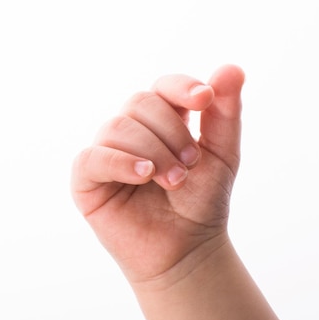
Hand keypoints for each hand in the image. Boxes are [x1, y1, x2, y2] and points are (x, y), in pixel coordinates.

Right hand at [71, 65, 244, 284]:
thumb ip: (226, 113)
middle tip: (191, 163)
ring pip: (118, 126)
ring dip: (152, 151)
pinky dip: (119, 161)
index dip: (181, 87)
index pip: (163, 87)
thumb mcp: (222, 155)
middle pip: (140, 103)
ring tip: (173, 180)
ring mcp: (107, 153)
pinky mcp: (87, 179)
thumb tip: (231, 68)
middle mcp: (131, 131)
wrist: (186, 251)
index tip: (204, 100)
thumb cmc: (201, 202)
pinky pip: (93, 157)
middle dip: (170, 131)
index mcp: (161, 120)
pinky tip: (143, 175)